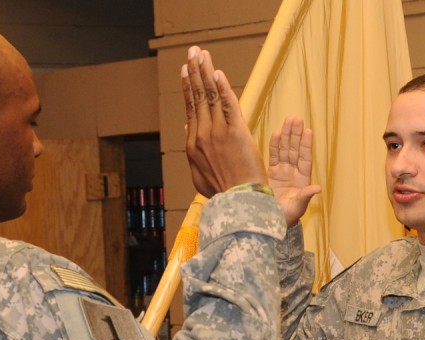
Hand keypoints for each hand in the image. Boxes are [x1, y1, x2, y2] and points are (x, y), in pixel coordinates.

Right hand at [181, 46, 266, 197]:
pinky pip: (229, 105)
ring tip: (202, 54)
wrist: (238, 204)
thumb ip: (195, 150)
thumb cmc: (224, 194)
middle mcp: (202, 135)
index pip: (191, 109)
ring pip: (211, 97)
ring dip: (206, 72)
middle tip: (193, 51)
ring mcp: (218, 133)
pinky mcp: (236, 134)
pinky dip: (223, 88)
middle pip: (198, 97)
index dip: (189, 88)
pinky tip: (217, 72)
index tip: (186, 70)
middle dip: (195, 72)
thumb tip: (188, 127)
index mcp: (194, 145)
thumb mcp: (201, 173)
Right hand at [269, 116, 321, 226]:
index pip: (305, 159)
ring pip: (285, 150)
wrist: (267, 221)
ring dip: (287, 135)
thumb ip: (305, 196)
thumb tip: (318, 188)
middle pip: (295, 150)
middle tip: (297, 118)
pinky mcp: (270, 173)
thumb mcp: (297, 207)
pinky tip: (277, 133)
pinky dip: (275, 145)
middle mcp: (293, 174)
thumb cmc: (285, 217)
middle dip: (296, 135)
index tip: (308, 131)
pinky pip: (273, 156)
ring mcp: (282, 172)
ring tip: (289, 120)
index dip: (306, 145)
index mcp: (302, 181)